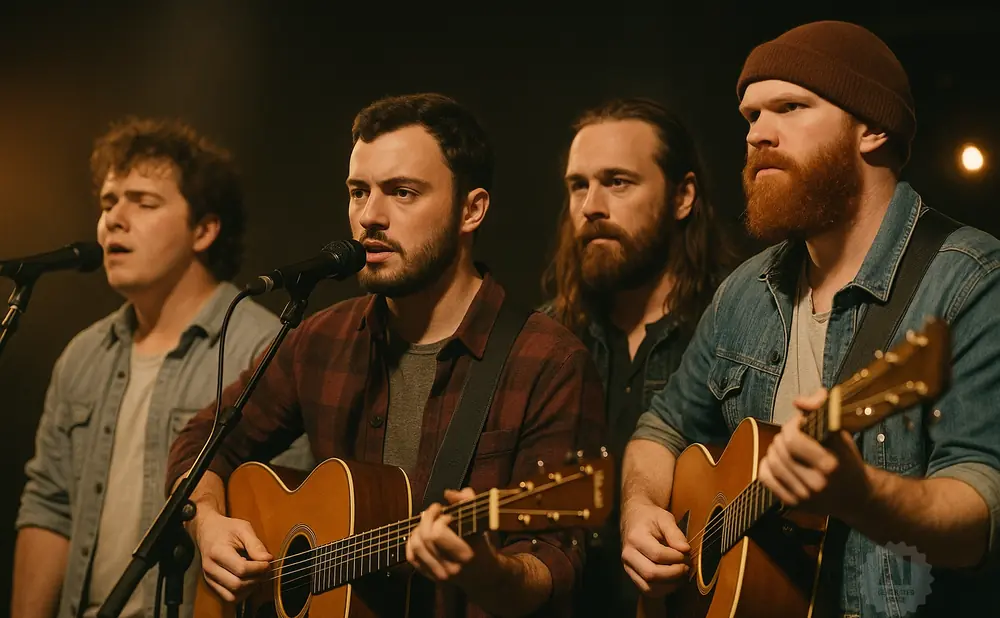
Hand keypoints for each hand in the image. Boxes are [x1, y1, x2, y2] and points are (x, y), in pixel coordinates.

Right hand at [189, 509, 272, 603]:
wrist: (207, 530)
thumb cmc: (226, 528)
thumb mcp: (243, 528)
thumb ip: (255, 544)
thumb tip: (267, 559)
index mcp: (217, 552)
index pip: (241, 569)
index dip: (259, 568)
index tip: (268, 562)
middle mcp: (210, 568)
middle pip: (237, 585)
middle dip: (256, 579)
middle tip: (265, 569)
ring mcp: (209, 578)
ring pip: (232, 595)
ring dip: (249, 588)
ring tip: (257, 574)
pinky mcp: (211, 584)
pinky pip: (228, 597)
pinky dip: (242, 592)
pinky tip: (248, 580)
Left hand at [406, 487, 497, 585]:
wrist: (484, 575)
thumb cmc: (483, 544)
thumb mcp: (482, 522)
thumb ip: (468, 502)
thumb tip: (448, 493)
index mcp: (465, 553)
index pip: (438, 533)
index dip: (440, 518)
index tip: (448, 514)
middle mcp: (451, 567)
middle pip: (425, 538)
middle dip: (427, 518)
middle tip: (435, 510)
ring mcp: (439, 574)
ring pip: (416, 547)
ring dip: (418, 528)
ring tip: (427, 521)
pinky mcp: (430, 577)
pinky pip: (412, 557)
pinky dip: (411, 542)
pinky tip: (420, 534)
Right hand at [620, 499, 689, 597]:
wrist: (634, 518)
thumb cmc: (650, 517)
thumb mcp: (664, 518)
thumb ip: (675, 533)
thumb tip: (685, 550)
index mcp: (635, 538)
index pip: (657, 554)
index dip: (675, 557)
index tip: (686, 553)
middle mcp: (628, 555)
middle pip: (651, 574)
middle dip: (673, 574)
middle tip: (686, 566)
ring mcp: (628, 567)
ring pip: (648, 587)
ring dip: (669, 585)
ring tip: (681, 574)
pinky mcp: (632, 575)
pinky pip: (647, 590)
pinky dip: (663, 590)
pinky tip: (673, 581)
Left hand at [757, 388, 871, 518]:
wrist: (856, 497)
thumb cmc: (846, 460)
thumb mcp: (840, 433)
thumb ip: (820, 411)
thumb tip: (798, 401)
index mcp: (830, 463)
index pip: (792, 438)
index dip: (791, 425)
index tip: (800, 424)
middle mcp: (817, 482)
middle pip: (780, 449)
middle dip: (783, 436)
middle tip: (792, 436)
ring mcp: (804, 495)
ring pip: (771, 462)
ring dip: (775, 450)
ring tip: (785, 448)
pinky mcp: (793, 503)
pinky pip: (765, 477)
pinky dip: (766, 465)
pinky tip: (777, 461)